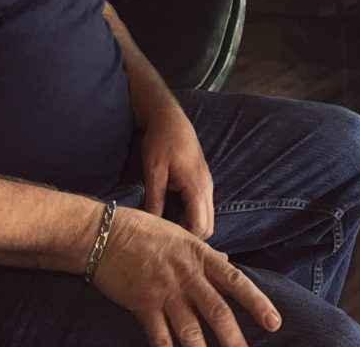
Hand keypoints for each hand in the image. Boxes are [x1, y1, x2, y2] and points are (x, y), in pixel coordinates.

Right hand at [94, 207, 281, 346]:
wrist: (104, 234)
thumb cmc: (143, 231)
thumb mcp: (180, 235)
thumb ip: (204, 253)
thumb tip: (227, 261)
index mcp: (199, 255)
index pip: (235, 280)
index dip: (257, 302)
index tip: (274, 321)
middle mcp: (186, 275)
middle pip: (217, 311)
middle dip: (235, 339)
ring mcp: (164, 292)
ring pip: (191, 330)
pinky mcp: (143, 305)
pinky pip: (160, 337)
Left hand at [140, 101, 213, 238]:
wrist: (169, 118)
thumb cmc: (160, 141)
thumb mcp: (153, 171)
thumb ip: (155, 200)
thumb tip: (152, 227)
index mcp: (197, 187)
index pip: (200, 227)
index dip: (184, 238)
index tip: (164, 240)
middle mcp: (207, 188)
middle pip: (207, 227)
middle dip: (189, 236)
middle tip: (165, 236)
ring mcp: (206, 184)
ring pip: (205, 217)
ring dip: (189, 225)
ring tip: (165, 226)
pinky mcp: (201, 181)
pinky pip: (201, 207)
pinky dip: (189, 215)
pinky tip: (170, 212)